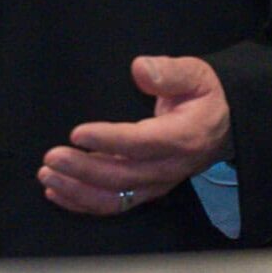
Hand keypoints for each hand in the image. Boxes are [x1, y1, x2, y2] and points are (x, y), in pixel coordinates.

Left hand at [38, 55, 232, 216]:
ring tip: (47, 174)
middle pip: (122, 176)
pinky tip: (56, 191)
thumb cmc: (203, 95)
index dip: (109, 141)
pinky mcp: (146, 190)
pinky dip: (83, 202)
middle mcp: (168, 168)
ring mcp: (156, 184)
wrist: (224, 125)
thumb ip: (170, 72)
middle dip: (83, 169)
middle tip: (51, 156)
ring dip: (78, 190)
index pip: (141, 143)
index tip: (77, 133)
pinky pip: (114, 204)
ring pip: (115, 197)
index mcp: (182, 138)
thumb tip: (140, 69)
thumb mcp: (196, 74)